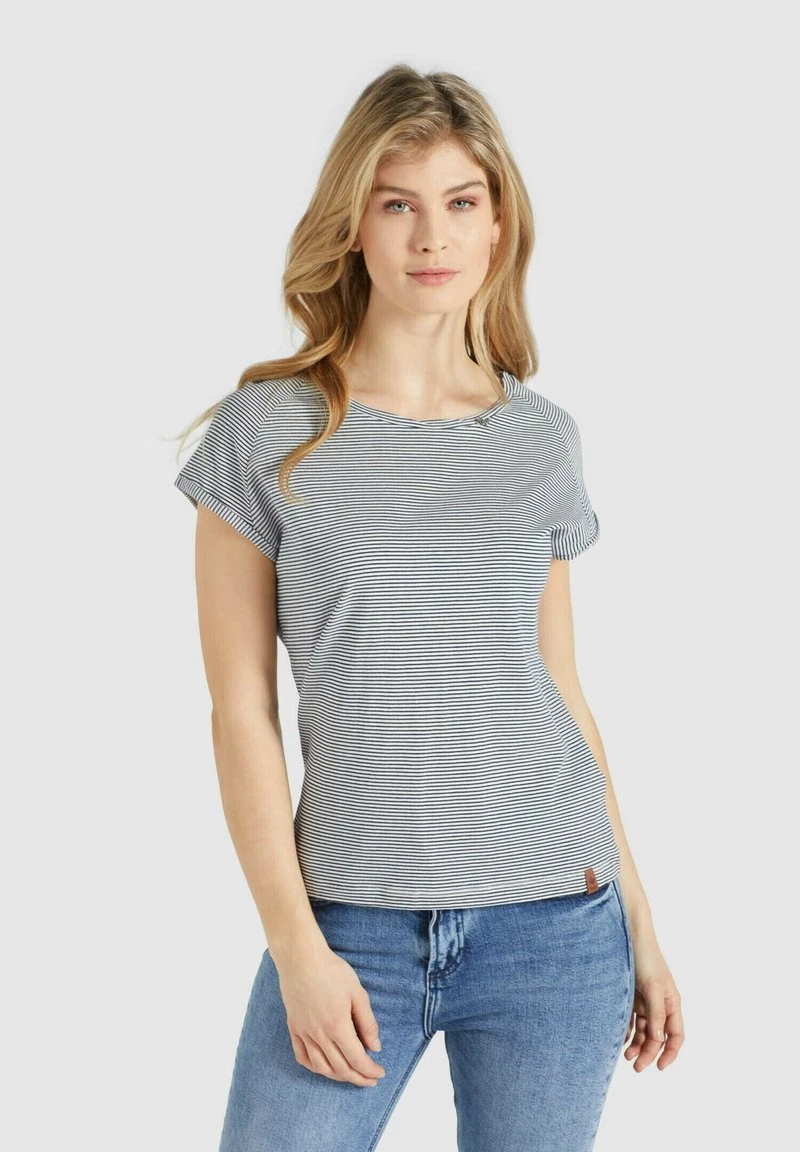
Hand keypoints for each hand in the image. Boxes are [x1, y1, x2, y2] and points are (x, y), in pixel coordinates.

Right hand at [275, 939, 386, 1087]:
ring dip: (338, 1076)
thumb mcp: (357, 993)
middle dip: (358, 1078)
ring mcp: (304, 1033)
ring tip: (351, 1075)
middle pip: (340, 1068)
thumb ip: (367, 1022)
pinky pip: (303, 1057)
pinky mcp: (294, 1028)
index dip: (370, 1070)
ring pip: (322, 1067)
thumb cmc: (332, 971)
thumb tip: (375, 1047)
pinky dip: (315, 1067)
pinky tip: (324, 1067)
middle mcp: (319, 1035)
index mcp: (337, 1026)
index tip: (380, 1073)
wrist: (301, 958)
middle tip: (371, 1080)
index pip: (357, 1059)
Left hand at [624, 930, 684, 1070]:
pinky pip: (632, 1020)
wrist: (628, 934)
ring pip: (645, 1031)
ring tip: (626, 1055)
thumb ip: (656, 1014)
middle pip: (659, 1036)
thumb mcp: (653, 987)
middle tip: (636, 1067)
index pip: (676, 1035)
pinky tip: (621, 1040)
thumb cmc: (645, 958)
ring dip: (638, 1045)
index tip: (659, 1067)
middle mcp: (660, 1004)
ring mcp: (646, 1000)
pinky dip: (628, 1032)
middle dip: (649, 1053)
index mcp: (672, 1002)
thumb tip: (659, 1040)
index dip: (670, 1053)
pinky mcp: (631, 996)